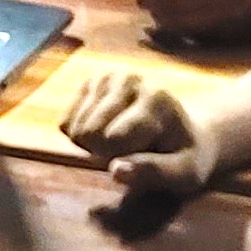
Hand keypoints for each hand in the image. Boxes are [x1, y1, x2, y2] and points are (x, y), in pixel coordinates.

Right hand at [61, 69, 221, 197]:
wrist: (182, 130)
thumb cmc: (185, 156)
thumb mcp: (183, 173)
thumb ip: (153, 172)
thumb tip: (116, 170)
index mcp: (156, 99)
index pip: (113, 138)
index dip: (122, 160)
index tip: (145, 159)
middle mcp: (129, 79)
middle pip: (90, 131)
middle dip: (104, 152)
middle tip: (131, 152)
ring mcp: (107, 77)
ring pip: (75, 128)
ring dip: (93, 145)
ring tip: (121, 142)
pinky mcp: (91, 82)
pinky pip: (66, 122)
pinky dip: (81, 136)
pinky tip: (105, 132)